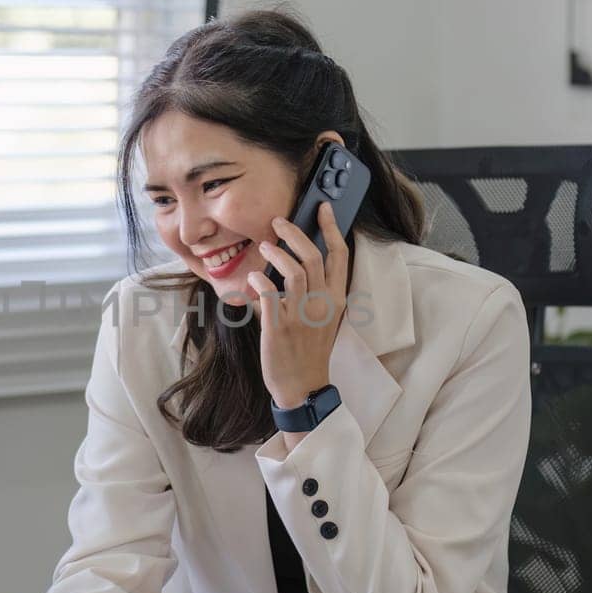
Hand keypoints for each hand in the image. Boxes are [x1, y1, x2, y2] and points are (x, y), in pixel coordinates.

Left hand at [247, 200, 347, 407]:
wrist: (303, 385)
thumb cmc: (309, 350)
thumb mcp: (319, 319)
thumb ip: (308, 293)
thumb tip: (286, 267)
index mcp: (336, 299)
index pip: (340, 256)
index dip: (332, 228)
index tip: (323, 207)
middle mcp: (322, 304)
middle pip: (314, 256)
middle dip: (295, 233)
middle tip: (278, 222)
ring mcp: (302, 316)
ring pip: (294, 271)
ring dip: (276, 253)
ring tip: (265, 246)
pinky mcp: (280, 327)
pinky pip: (268, 295)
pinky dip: (259, 281)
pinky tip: (252, 278)